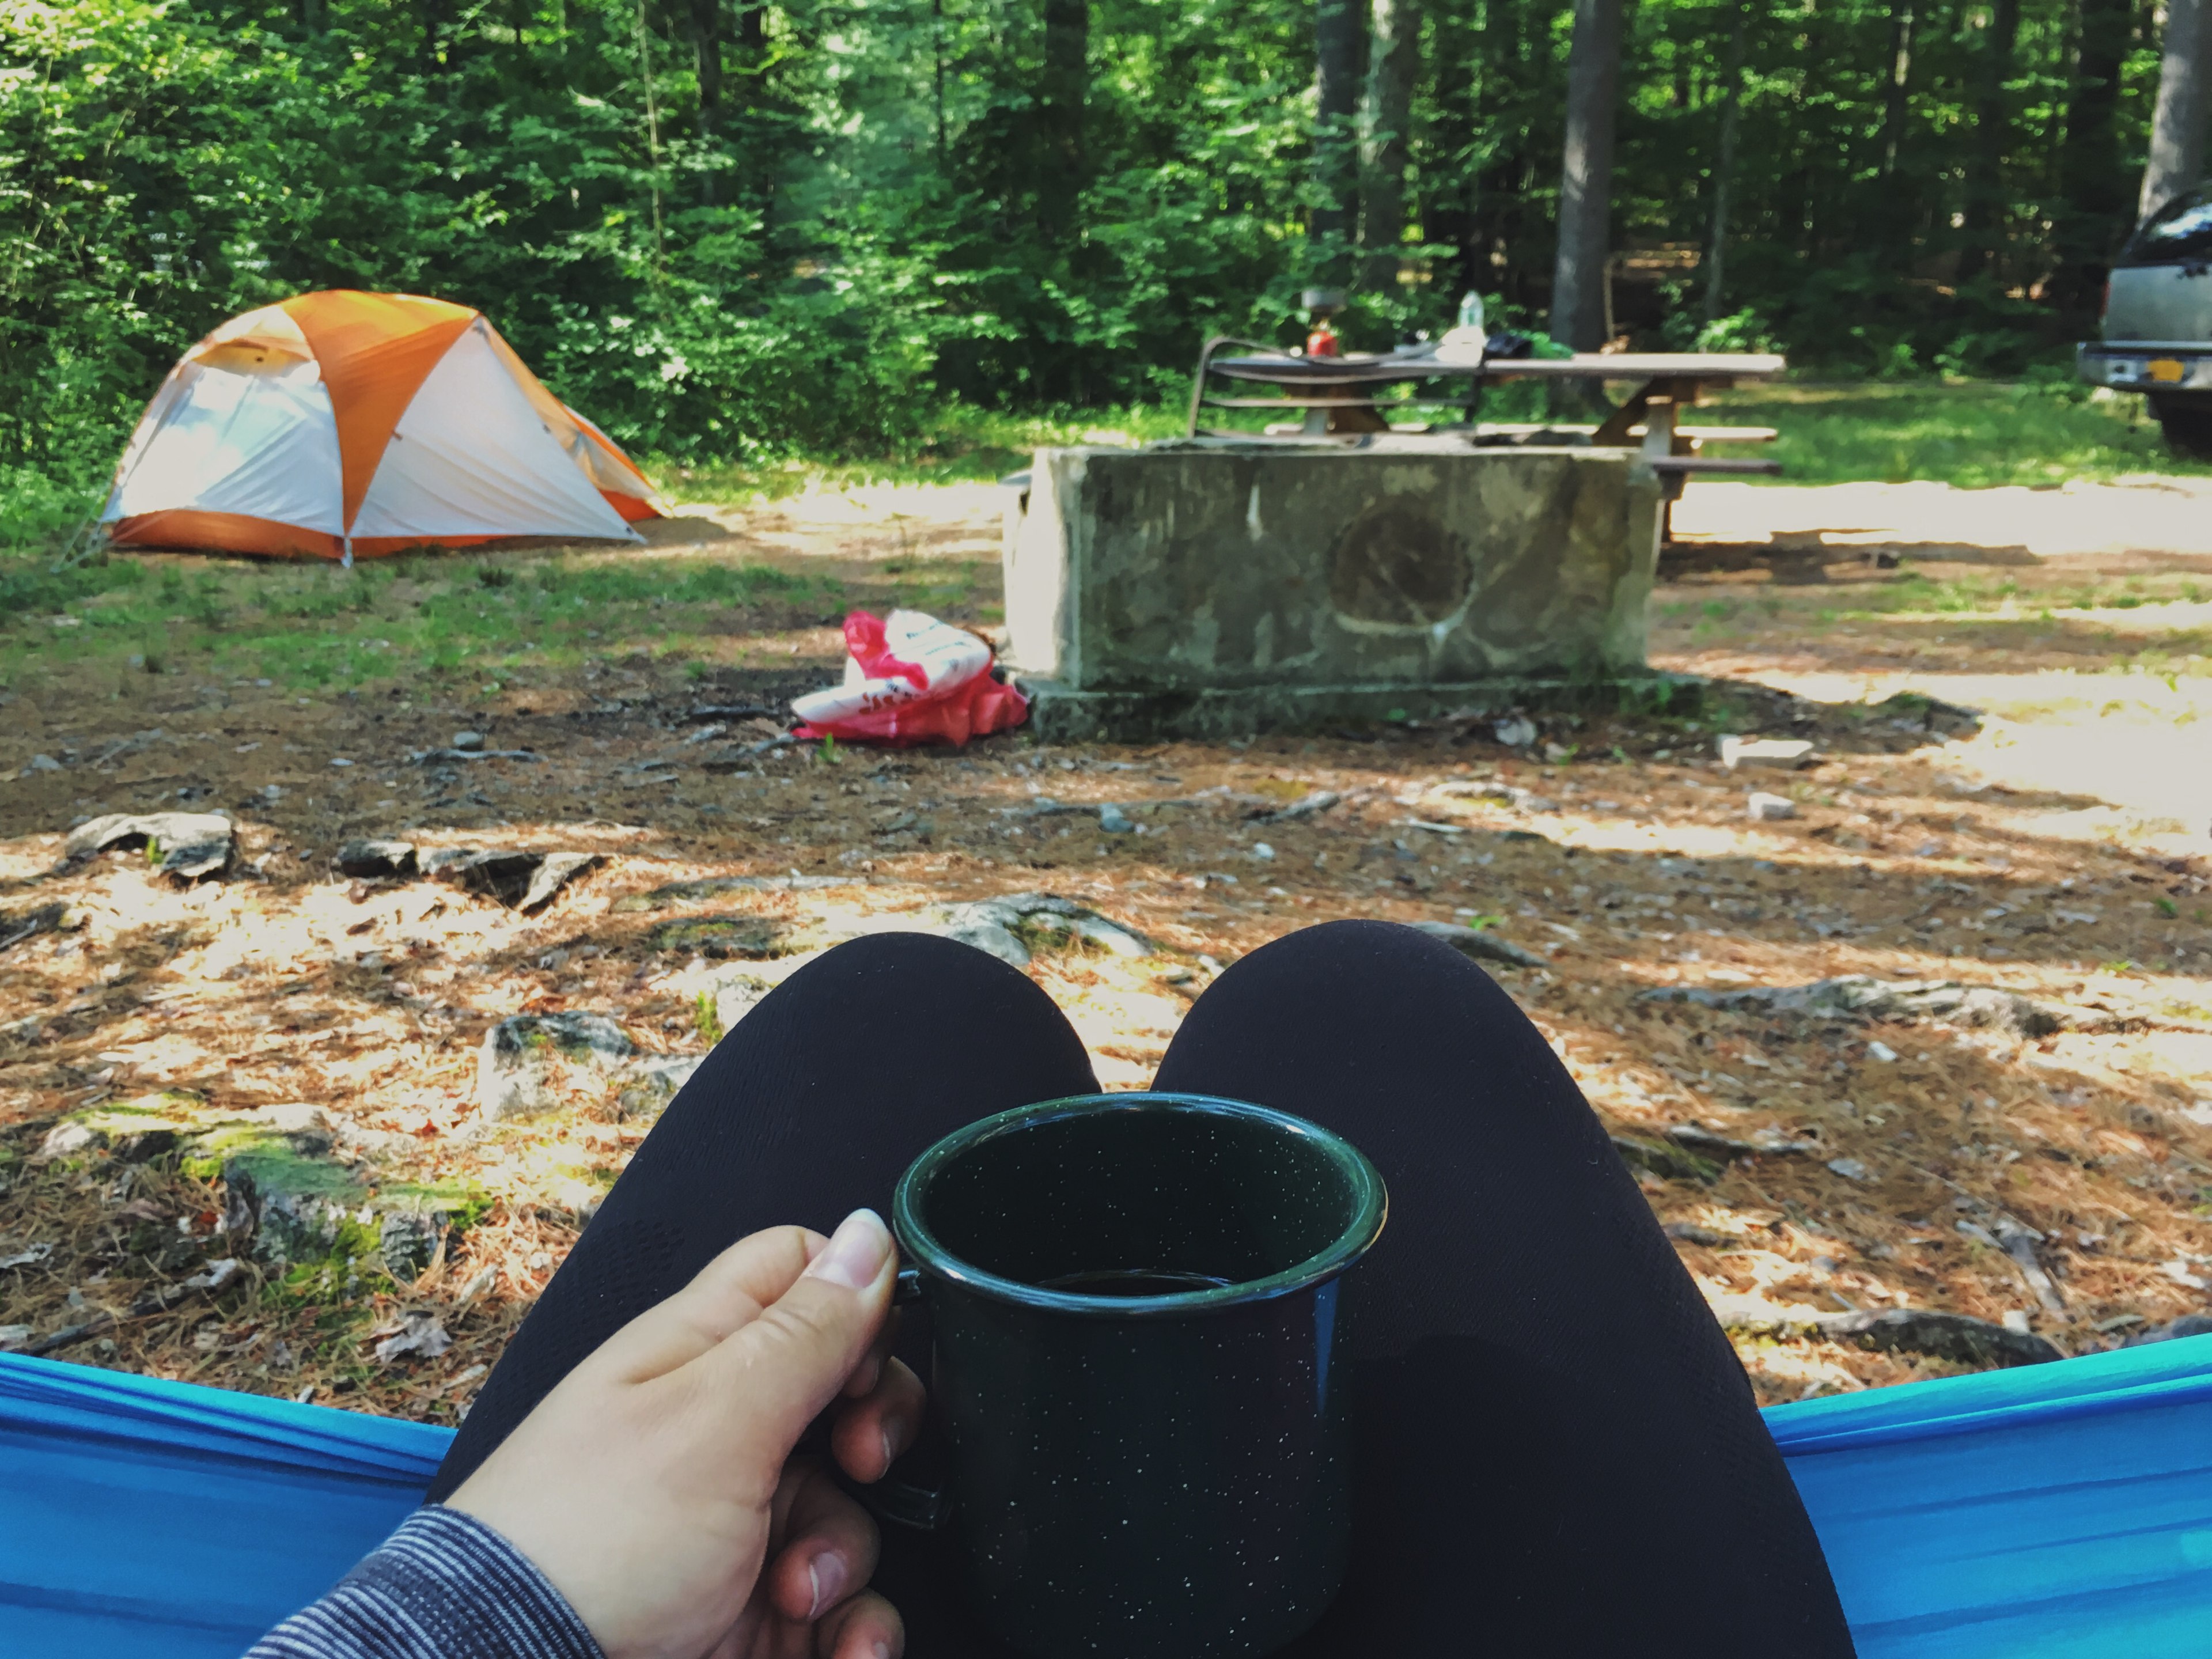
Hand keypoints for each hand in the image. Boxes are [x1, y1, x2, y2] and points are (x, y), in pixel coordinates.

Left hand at [448, 1211, 922, 1658]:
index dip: (854, 1303)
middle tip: (859, 1463)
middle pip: (844, 1394)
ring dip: (850, 1554)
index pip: (798, 1275)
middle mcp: (720, 1431)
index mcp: (700, 1354)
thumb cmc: (590, 1542)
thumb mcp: (716, 1418)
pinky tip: (847, 1651)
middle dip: (876, 1431)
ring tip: (800, 1594)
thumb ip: (804, 1331)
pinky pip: (839, 1605)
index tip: (862, 1362)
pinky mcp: (748, 1610)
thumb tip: (869, 1234)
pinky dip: (855, 1629)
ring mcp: (734, 1525)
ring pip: (849, 1509)